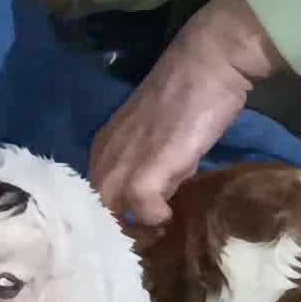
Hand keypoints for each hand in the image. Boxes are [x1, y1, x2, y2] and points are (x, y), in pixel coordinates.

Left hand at [88, 0, 287, 226]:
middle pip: (96, 208)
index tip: (135, 229)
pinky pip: (141, 208)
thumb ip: (154, 167)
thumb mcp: (163, 138)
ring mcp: (122, 163)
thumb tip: (159, 200)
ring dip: (135, 228)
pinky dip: (155, 216)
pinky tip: (169, 213)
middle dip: (119, 229)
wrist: (208, 62)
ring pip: (111, 212)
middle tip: (149, 239)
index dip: (112, 215)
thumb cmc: (192, 94)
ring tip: (159, 231)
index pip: (93, 193)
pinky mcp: (146, 169)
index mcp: (104, 147)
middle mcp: (104, 155)